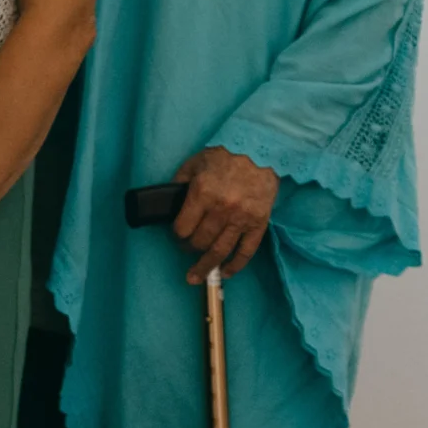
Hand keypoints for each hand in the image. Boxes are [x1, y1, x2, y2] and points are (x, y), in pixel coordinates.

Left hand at [171, 146, 278, 282]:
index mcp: (202, 193)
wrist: (259, 150)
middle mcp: (221, 209)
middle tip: (186, 249)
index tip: (176, 235)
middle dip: (190, 249)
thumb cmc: (224, 155)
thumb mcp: (194, 163)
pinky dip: (235, 266)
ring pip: (221, 251)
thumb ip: (179, 184)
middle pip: (200, 242)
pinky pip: (246, 251)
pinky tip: (226, 273)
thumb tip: (168, 204)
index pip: (183, 228)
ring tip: (196, 278)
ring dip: (206, 267)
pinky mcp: (259, 224)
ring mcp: (242, 219)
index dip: (176, 234)